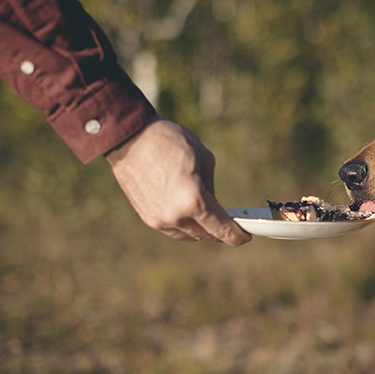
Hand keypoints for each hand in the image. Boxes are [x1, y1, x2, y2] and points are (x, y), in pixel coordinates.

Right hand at [105, 114, 251, 245]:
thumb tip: (212, 205)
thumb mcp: (204, 159)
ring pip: (189, 235)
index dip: (236, 236)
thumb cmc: (170, 142)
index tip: (244, 236)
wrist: (130, 137)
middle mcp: (176, 216)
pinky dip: (184, 226)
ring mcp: (159, 219)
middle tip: (230, 225)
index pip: (222, 229)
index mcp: (194, 201)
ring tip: (209, 218)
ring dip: (201, 230)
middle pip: (206, 235)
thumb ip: (211, 188)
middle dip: (220, 232)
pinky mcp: (147, 217)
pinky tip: (189, 215)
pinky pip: (172, 230)